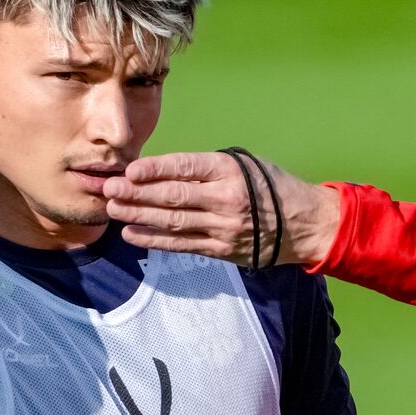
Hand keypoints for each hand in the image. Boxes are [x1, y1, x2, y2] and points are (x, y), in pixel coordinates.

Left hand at [103, 151, 341, 266]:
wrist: (306, 224)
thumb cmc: (272, 187)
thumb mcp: (246, 164)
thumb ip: (208, 168)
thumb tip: (164, 171)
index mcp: (231, 171)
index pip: (185, 168)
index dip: (155, 169)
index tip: (129, 171)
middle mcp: (226, 199)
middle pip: (173, 196)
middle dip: (137, 193)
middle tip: (109, 189)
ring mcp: (224, 227)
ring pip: (174, 222)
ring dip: (139, 216)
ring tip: (114, 210)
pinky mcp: (222, 249)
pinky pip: (183, 244)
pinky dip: (155, 240)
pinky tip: (133, 234)